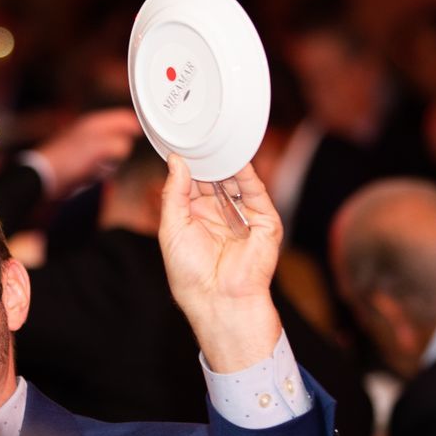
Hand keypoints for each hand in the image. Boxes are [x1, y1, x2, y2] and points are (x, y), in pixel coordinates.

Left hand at [29, 109, 141, 196]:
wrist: (44, 177)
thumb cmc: (67, 160)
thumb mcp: (98, 149)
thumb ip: (117, 143)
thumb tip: (127, 145)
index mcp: (95, 123)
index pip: (124, 117)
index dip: (136, 125)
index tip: (144, 134)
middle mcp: (92, 132)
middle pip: (120, 136)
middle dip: (123, 148)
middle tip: (117, 156)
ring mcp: (88, 147)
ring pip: (113, 152)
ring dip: (111, 162)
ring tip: (100, 167)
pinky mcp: (84, 162)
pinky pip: (102, 165)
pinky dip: (102, 170)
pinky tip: (93, 174)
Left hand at [158, 153, 282, 371]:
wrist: (219, 300)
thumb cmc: (191, 273)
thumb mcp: (172, 227)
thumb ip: (174, 193)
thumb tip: (176, 161)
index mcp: (195, 216)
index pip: (191, 182)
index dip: (186, 164)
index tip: (179, 142)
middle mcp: (219, 214)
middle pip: (214, 177)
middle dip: (206, 159)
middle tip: (197, 136)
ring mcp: (242, 216)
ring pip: (235, 181)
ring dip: (225, 162)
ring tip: (214, 141)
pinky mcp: (264, 221)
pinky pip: (255, 192)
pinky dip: (247, 174)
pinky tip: (235, 157)